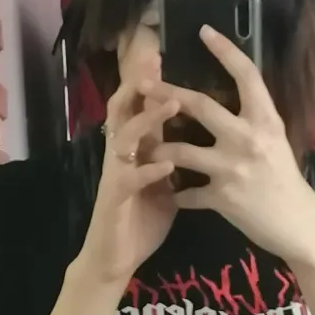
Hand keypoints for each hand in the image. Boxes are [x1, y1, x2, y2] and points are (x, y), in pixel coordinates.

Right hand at [75, 47, 179, 294]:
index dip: (150, 83)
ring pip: (125, 139)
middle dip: (141, 85)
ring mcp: (116, 176)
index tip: (163, 55)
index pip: (142, 108)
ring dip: (148, 120)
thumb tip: (198, 136)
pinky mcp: (115, 200)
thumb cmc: (141, 220)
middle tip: (158, 60)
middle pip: (126, 111)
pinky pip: (129, 180)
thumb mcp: (163, 183)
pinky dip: (148, 170)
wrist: (115, 259)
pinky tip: (165, 163)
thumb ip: (174, 158)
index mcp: (137, 151)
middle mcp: (123, 156)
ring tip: (171, 105)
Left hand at [143, 25, 314, 263]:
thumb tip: (232, 92)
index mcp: (265, 120)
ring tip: (145, 148)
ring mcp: (232, 169)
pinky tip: (168, 193)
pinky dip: (175, 194)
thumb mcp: (275, 139)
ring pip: (179, 152)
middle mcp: (248, 139)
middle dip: (166, 93)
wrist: (296, 222)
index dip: (225, 50)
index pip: (246, 75)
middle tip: (143, 84)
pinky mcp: (221, 198)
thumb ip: (253, 118)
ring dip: (158, 149)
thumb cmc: (284, 177)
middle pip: (200, 106)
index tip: (204, 31)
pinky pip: (185, 193)